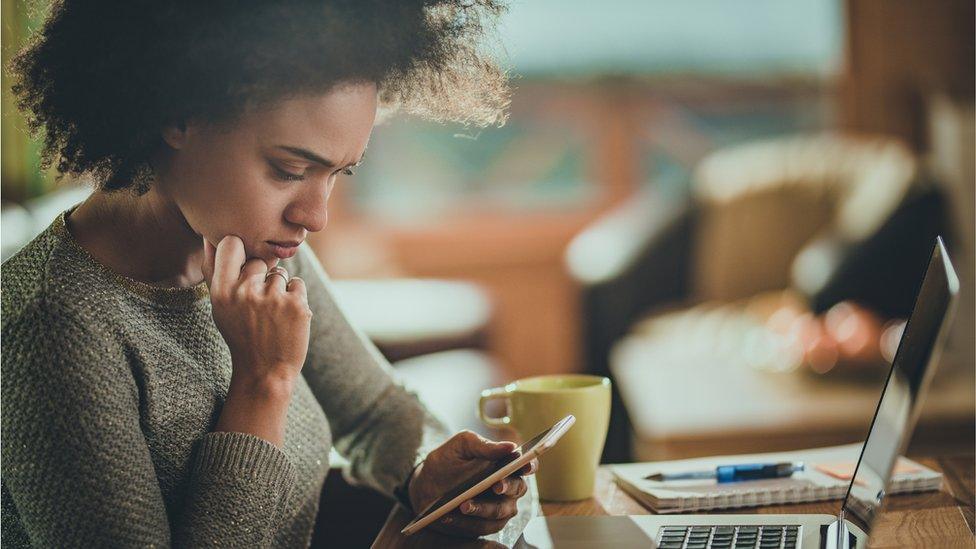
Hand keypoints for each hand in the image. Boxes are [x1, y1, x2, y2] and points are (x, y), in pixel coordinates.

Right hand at [202, 235, 311, 386]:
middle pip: (259, 261)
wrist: (265, 371)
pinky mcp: (297, 305)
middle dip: (261, 277)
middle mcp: (245, 292)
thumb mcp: (220, 307)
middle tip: (258, 306)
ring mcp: (273, 298)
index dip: (239, 250)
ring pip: (280, 273)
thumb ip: (214, 271)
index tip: (242, 264)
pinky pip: (297, 283)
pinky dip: (295, 297)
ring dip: (279, 289)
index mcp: (222, 291)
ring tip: (271, 315)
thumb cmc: (241, 335)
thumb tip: (209, 237)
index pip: (231, 243)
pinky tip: (285, 317)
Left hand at [408, 431, 537, 537]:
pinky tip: (450, 516)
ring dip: (483, 508)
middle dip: (507, 487)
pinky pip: (482, 527)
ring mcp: (498, 508)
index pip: (526, 464)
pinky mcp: (485, 525)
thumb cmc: (447, 462)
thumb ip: (483, 445)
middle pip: (518, 488)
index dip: (530, 465)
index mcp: (505, 464)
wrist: (425, 486)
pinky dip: (466, 522)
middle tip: (495, 486)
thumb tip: (510, 446)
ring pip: (500, 511)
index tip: (525, 466)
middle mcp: (507, 487)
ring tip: (463, 504)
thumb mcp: (460, 446)